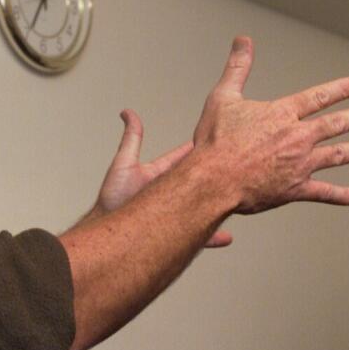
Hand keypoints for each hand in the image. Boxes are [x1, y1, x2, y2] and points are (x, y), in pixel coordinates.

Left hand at [92, 109, 231, 246]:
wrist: (111, 237)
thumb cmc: (112, 202)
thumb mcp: (124, 163)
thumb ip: (132, 137)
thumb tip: (128, 112)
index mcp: (162, 175)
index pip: (186, 158)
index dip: (201, 148)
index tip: (218, 137)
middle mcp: (171, 193)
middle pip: (200, 180)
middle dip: (218, 173)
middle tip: (237, 162)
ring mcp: (175, 214)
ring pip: (204, 207)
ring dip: (219, 204)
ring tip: (237, 199)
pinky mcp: (176, 233)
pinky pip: (199, 235)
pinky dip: (213, 236)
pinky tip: (226, 237)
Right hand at [191, 36, 348, 213]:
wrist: (212, 180)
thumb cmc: (215, 141)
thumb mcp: (223, 96)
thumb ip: (238, 67)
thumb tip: (243, 40)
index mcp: (282, 114)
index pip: (319, 97)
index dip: (341, 89)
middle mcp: (297, 137)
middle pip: (336, 123)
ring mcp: (299, 164)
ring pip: (338, 155)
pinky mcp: (295, 189)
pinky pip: (324, 193)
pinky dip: (342, 195)